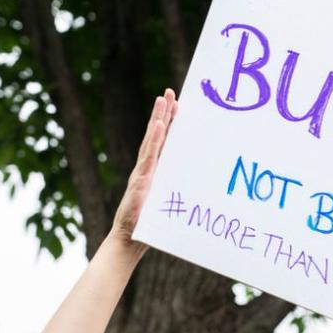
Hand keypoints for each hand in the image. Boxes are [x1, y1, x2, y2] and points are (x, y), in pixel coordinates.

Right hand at [109, 88, 177, 248]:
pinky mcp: (141, 180)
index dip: (169, 124)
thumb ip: (179, 194)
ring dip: (158, 119)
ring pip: (151, 141)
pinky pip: (149, 156)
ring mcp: (143, 172)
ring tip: (163, 100)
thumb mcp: (169, 205)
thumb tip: (202, 188)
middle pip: (156, 136)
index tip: (178, 105)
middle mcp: (147, 168)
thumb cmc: (150, 227)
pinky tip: (159, 124)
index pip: (163, 143)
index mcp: (155, 172)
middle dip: (163, 114)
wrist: (130, 239)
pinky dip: (154, 139)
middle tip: (170, 92)